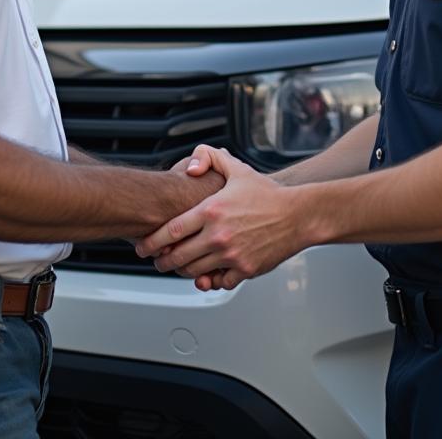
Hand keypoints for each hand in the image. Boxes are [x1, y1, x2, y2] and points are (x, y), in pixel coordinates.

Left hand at [135, 146, 304, 289]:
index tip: (143, 246)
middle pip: (177, 256)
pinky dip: (210, 280)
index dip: (152, 241)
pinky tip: (207, 274)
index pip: (170, 231)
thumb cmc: (267, 194)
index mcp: (211, 211)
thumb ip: (210, 158)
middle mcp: (218, 235)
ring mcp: (231, 255)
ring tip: (179, 266)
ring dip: (182, 271)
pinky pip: (218, 282)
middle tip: (157, 260)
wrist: (298, 214)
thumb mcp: (237, 169)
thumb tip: (191, 167)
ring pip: (194, 272)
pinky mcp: (244, 269)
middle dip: (162, 261)